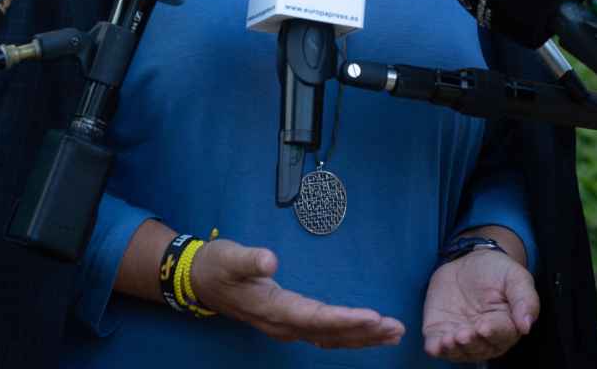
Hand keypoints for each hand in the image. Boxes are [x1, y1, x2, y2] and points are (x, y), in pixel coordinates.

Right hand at [188, 238, 403, 348]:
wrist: (199, 281)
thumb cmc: (217, 266)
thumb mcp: (229, 257)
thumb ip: (250, 260)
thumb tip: (270, 260)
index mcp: (272, 308)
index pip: (314, 317)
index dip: (344, 319)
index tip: (372, 316)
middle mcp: (283, 324)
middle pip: (330, 334)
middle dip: (364, 332)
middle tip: (396, 327)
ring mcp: (287, 327)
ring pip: (331, 339)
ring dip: (363, 338)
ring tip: (393, 333)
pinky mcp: (290, 323)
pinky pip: (325, 335)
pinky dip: (350, 335)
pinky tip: (369, 333)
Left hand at [422, 246, 539, 360]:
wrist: (467, 262)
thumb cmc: (496, 271)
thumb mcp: (515, 277)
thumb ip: (524, 299)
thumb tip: (527, 325)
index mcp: (507, 326)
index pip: (502, 335)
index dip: (493, 332)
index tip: (484, 327)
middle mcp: (484, 338)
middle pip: (479, 348)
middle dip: (471, 343)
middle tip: (463, 334)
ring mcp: (462, 336)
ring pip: (459, 352)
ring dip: (453, 349)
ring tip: (448, 339)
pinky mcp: (441, 332)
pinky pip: (437, 346)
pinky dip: (436, 348)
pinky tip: (435, 346)